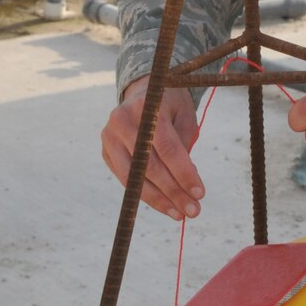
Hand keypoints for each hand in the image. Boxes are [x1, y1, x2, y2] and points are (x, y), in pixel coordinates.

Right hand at [101, 78, 205, 220]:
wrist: (144, 91)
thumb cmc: (170, 105)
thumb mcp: (185, 115)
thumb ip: (185, 143)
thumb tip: (185, 182)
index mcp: (146, 107)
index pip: (167, 148)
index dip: (184, 173)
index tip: (200, 194)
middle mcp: (122, 121)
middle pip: (150, 166)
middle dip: (173, 192)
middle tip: (193, 211)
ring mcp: (109, 136)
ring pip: (134, 178)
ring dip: (158, 200)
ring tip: (179, 213)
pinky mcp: (105, 151)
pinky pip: (126, 179)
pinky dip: (145, 194)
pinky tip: (164, 205)